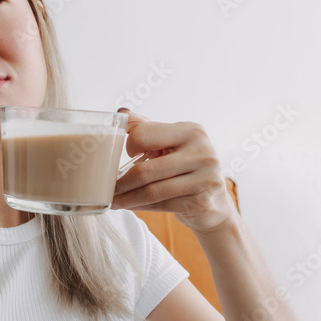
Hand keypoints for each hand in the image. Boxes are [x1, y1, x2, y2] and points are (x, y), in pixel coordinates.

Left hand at [111, 108, 236, 232]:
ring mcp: (205, 177)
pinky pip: (161, 205)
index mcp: (191, 131)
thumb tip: (120, 113)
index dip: (129, 145)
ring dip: (126, 198)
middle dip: (121, 182)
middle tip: (107, 188)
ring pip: (152, 191)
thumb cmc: (186, 169)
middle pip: (145, 170)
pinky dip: (140, 207)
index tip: (126, 155)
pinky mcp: (202, 201)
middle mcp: (201, 151)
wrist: (214, 203)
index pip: (144, 134)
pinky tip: (129, 206)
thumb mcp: (171, 143)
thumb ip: (147, 128)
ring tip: (113, 201)